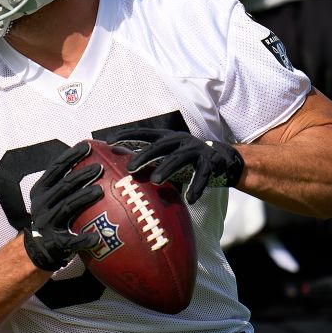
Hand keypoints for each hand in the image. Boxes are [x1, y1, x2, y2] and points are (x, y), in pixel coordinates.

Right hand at [23, 142, 103, 271]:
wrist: (38, 249)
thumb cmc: (53, 216)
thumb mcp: (52, 197)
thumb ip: (65, 182)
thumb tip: (93, 159)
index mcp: (40, 191)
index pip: (55, 169)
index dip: (70, 156)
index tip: (87, 146)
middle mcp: (40, 205)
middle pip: (63, 186)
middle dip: (80, 175)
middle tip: (99, 167)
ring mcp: (46, 223)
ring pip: (67, 207)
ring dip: (83, 197)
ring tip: (100, 190)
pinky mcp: (55, 242)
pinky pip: (71, 240)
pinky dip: (84, 239)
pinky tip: (97, 237)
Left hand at [110, 128, 243, 203]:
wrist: (222, 158)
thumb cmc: (186, 160)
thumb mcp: (168, 156)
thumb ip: (152, 163)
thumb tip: (122, 177)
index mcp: (168, 137)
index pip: (145, 133)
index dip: (127, 135)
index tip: (109, 141)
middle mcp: (181, 140)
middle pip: (160, 146)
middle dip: (145, 155)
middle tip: (130, 168)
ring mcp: (196, 150)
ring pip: (179, 158)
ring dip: (167, 169)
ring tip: (156, 181)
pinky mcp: (211, 163)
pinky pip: (202, 175)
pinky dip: (196, 187)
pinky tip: (190, 199)